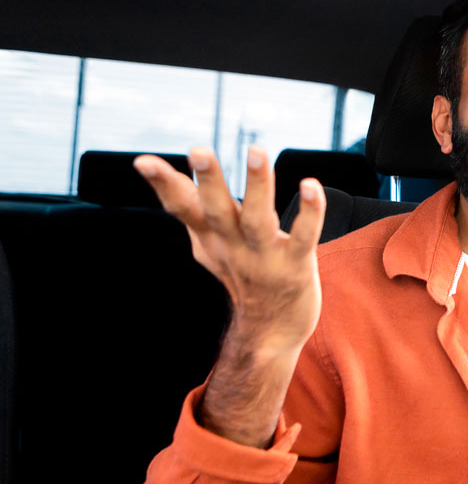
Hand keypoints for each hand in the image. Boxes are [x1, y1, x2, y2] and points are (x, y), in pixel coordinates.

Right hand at [134, 145, 325, 445]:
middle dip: (208, 181)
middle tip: (198, 150)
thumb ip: (189, 208)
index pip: (184, 209)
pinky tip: (310, 185)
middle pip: (217, 211)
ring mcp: (265, 258)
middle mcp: (235, 247)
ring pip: (258, 219)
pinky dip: (309, 212)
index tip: (142, 161)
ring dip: (257, 186)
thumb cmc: (243, 278)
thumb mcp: (209, 244)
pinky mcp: (296, 266)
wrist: (271, 333)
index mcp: (213, 239)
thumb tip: (157, 172)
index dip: (164, 185)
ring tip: (255, 151)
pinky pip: (304, 236)